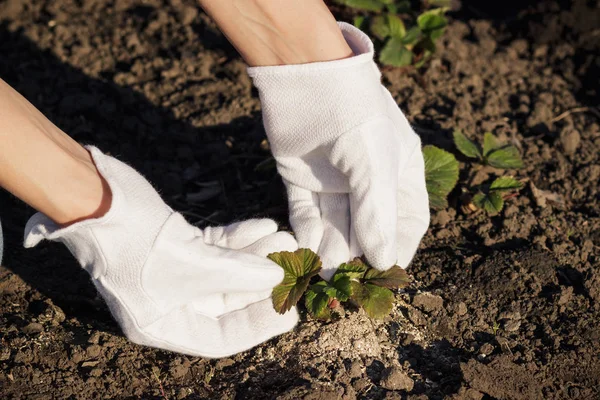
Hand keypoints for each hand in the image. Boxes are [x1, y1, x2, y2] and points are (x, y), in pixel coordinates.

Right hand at [24, 146, 297, 357]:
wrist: (93, 193)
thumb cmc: (130, 238)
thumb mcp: (190, 265)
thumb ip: (236, 274)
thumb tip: (276, 278)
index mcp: (161, 324)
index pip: (220, 337)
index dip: (258, 325)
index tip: (290, 310)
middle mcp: (168, 302)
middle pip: (228, 300)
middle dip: (262, 281)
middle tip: (294, 264)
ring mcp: (173, 270)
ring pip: (226, 269)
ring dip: (256, 254)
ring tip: (285, 238)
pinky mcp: (178, 242)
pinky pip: (217, 246)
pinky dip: (240, 236)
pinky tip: (264, 224)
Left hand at [248, 22, 429, 279]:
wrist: (307, 77)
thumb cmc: (355, 115)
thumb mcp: (375, 166)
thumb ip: (377, 214)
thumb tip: (384, 262)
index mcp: (398, 172)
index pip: (405, 221)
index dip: (397, 248)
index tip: (387, 274)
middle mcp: (366, 180)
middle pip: (364, 226)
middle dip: (355, 252)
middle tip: (344, 280)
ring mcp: (332, 179)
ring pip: (333, 222)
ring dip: (328, 246)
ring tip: (322, 269)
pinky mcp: (301, 178)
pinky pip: (304, 212)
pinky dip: (304, 230)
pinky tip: (304, 246)